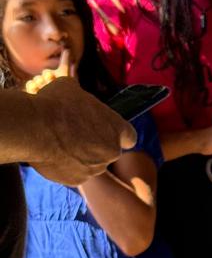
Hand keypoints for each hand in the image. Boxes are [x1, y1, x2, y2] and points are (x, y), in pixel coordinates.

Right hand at [25, 65, 135, 183]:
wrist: (36, 127)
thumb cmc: (55, 103)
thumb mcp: (72, 88)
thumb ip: (82, 95)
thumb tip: (74, 78)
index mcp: (116, 128)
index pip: (130, 137)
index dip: (120, 135)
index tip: (111, 133)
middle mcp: (111, 151)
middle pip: (109, 151)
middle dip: (96, 146)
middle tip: (76, 135)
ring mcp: (95, 167)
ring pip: (91, 164)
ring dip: (81, 157)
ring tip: (61, 143)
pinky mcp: (78, 180)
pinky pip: (76, 174)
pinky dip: (68, 167)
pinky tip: (54, 154)